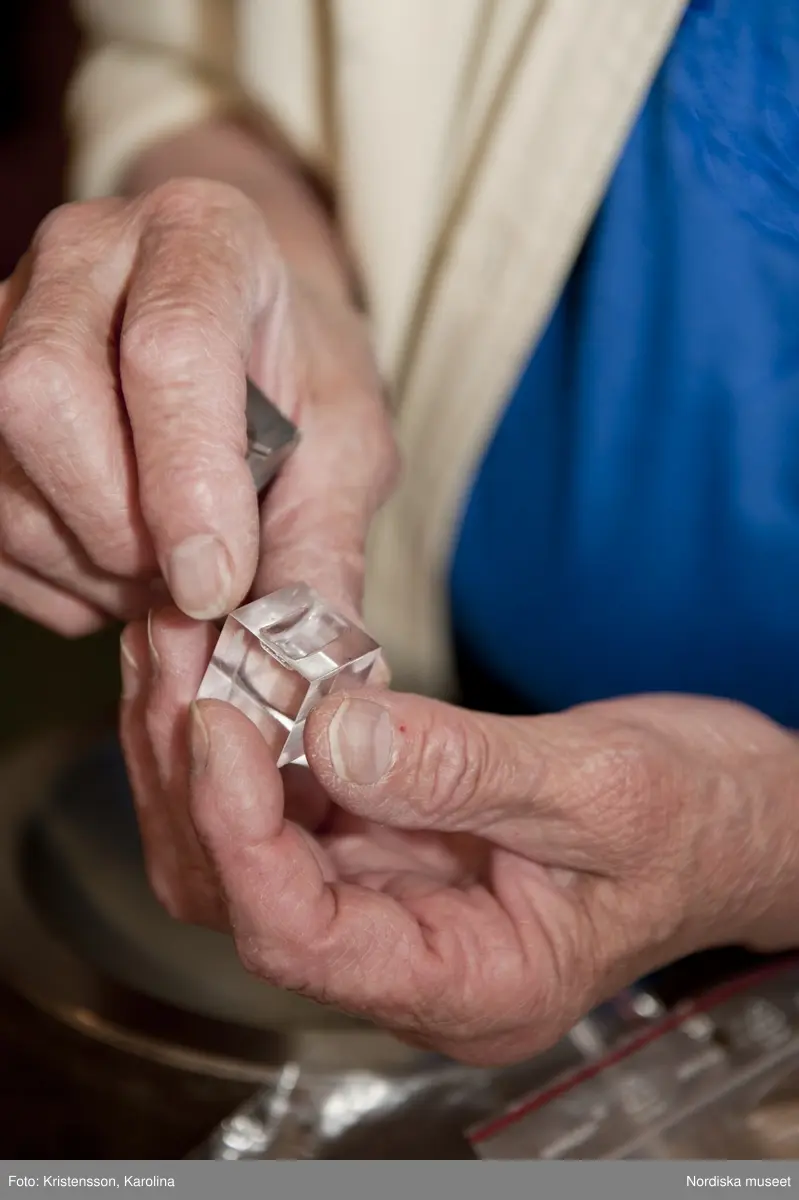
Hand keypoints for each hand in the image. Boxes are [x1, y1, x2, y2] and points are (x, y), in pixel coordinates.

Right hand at [0, 178, 395, 634]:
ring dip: (81, 563)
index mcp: (202, 238)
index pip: (170, 348)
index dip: (186, 483)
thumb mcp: (345, 447)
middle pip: (42, 394)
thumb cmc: (298, 384)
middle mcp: (85, 254)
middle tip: (188, 582)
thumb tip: (297, 657)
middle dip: (116, 527)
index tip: (213, 586)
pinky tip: (110, 574)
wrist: (245, 339)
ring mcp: (8, 313)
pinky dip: (44, 578)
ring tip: (159, 577)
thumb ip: (321, 542)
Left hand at [121, 609, 798, 1063]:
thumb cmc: (698, 821)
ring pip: (245, 849)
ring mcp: (391, 901)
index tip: (218, 718)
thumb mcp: (597, 786)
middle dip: (195, 776)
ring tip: (187, 643)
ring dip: (203, 747)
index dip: (241, 831)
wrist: (735, 815)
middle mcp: (407, 957)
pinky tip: (237, 662)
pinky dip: (249, 733)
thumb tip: (331, 729)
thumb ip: (464, 769)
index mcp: (468, 982)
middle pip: (246, 896)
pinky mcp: (388, 844)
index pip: (304, 937)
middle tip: (179, 654)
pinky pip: (285, 802)